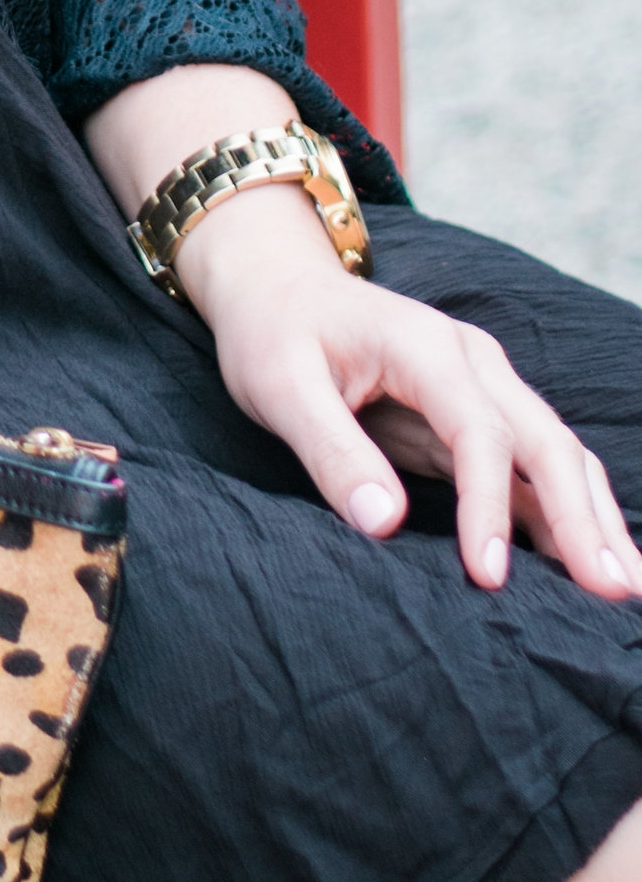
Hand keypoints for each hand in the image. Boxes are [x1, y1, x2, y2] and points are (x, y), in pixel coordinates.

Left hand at [179, 181, 641, 600]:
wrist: (277, 288)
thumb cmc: (275, 335)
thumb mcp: (280, 386)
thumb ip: (330, 450)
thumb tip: (382, 523)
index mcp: (426, 348)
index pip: (479, 432)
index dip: (488, 505)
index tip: (488, 575)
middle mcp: (474, 363)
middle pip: (544, 442)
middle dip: (581, 518)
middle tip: (610, 593)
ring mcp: (484, 388)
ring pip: (556, 454)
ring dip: (592, 518)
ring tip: (623, 589)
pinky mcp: (478, 417)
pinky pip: (534, 466)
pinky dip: (569, 510)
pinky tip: (590, 560)